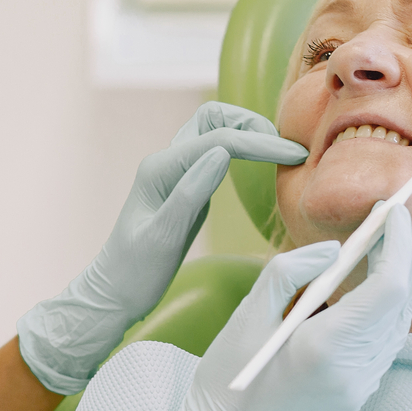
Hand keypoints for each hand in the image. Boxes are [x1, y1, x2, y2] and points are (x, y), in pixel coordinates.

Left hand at [16, 103, 307, 394]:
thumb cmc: (135, 271)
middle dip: (252, 124)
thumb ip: (191, 193)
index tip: (296, 154)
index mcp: (161, 170)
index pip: (220, 140)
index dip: (260, 143)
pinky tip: (261, 165)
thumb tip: (222, 152)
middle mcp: (167, 162)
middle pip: (214, 118)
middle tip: (287, 150)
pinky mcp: (185, 185)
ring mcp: (176, 172)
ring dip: (247, 132)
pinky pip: (215, 152)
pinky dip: (241, 149)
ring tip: (280, 153)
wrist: (115, 292)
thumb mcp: (164, 237)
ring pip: (215, 130)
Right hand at [112, 205, 411, 410]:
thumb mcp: (247, 314)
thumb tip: (334, 251)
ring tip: (389, 248)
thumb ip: (290, 273)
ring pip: (398, 325)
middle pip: (400, 303)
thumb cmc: (227, 379)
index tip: (393, 212)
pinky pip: (386, 345)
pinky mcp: (357, 395)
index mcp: (328, 346)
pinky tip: (374, 294)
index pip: (388, 287)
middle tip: (390, 222)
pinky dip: (387, 312)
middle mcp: (355, 369)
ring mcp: (360, 387)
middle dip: (400, 257)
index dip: (398, 244)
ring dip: (399, 284)